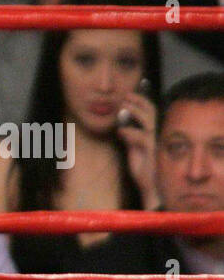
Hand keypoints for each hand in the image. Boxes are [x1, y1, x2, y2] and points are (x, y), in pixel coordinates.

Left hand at [115, 90, 159, 209]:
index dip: (140, 100)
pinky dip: (130, 133)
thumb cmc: (144, 168)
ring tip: (121, 108)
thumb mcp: (134, 150)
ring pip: (148, 120)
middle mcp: (157, 133)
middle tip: (124, 95)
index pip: (149, 111)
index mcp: (153, 132)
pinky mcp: (153, 151)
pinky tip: (120, 131)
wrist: (151, 186)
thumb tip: (121, 127)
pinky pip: (142, 138)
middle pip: (150, 110)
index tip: (128, 93)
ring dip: (134, 111)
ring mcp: (157, 141)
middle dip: (137, 100)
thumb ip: (130, 138)